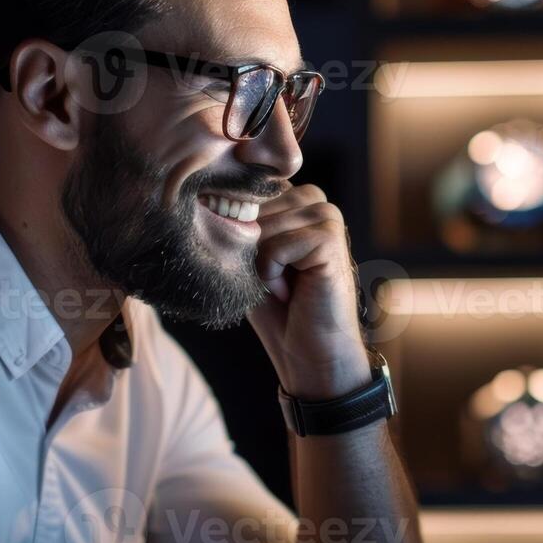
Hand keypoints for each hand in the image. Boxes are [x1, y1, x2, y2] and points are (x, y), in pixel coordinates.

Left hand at [247, 184, 371, 400]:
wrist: (308, 353)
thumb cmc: (277, 309)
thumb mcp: (247, 258)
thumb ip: (237, 223)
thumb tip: (212, 199)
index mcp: (294, 200)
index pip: (247, 188)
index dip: (235, 221)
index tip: (251, 259)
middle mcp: (314, 201)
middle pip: (252, 207)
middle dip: (249, 249)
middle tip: (274, 279)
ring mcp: (327, 217)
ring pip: (262, 227)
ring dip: (261, 265)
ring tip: (283, 286)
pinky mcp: (330, 238)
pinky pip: (276, 247)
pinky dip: (272, 274)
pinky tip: (291, 291)